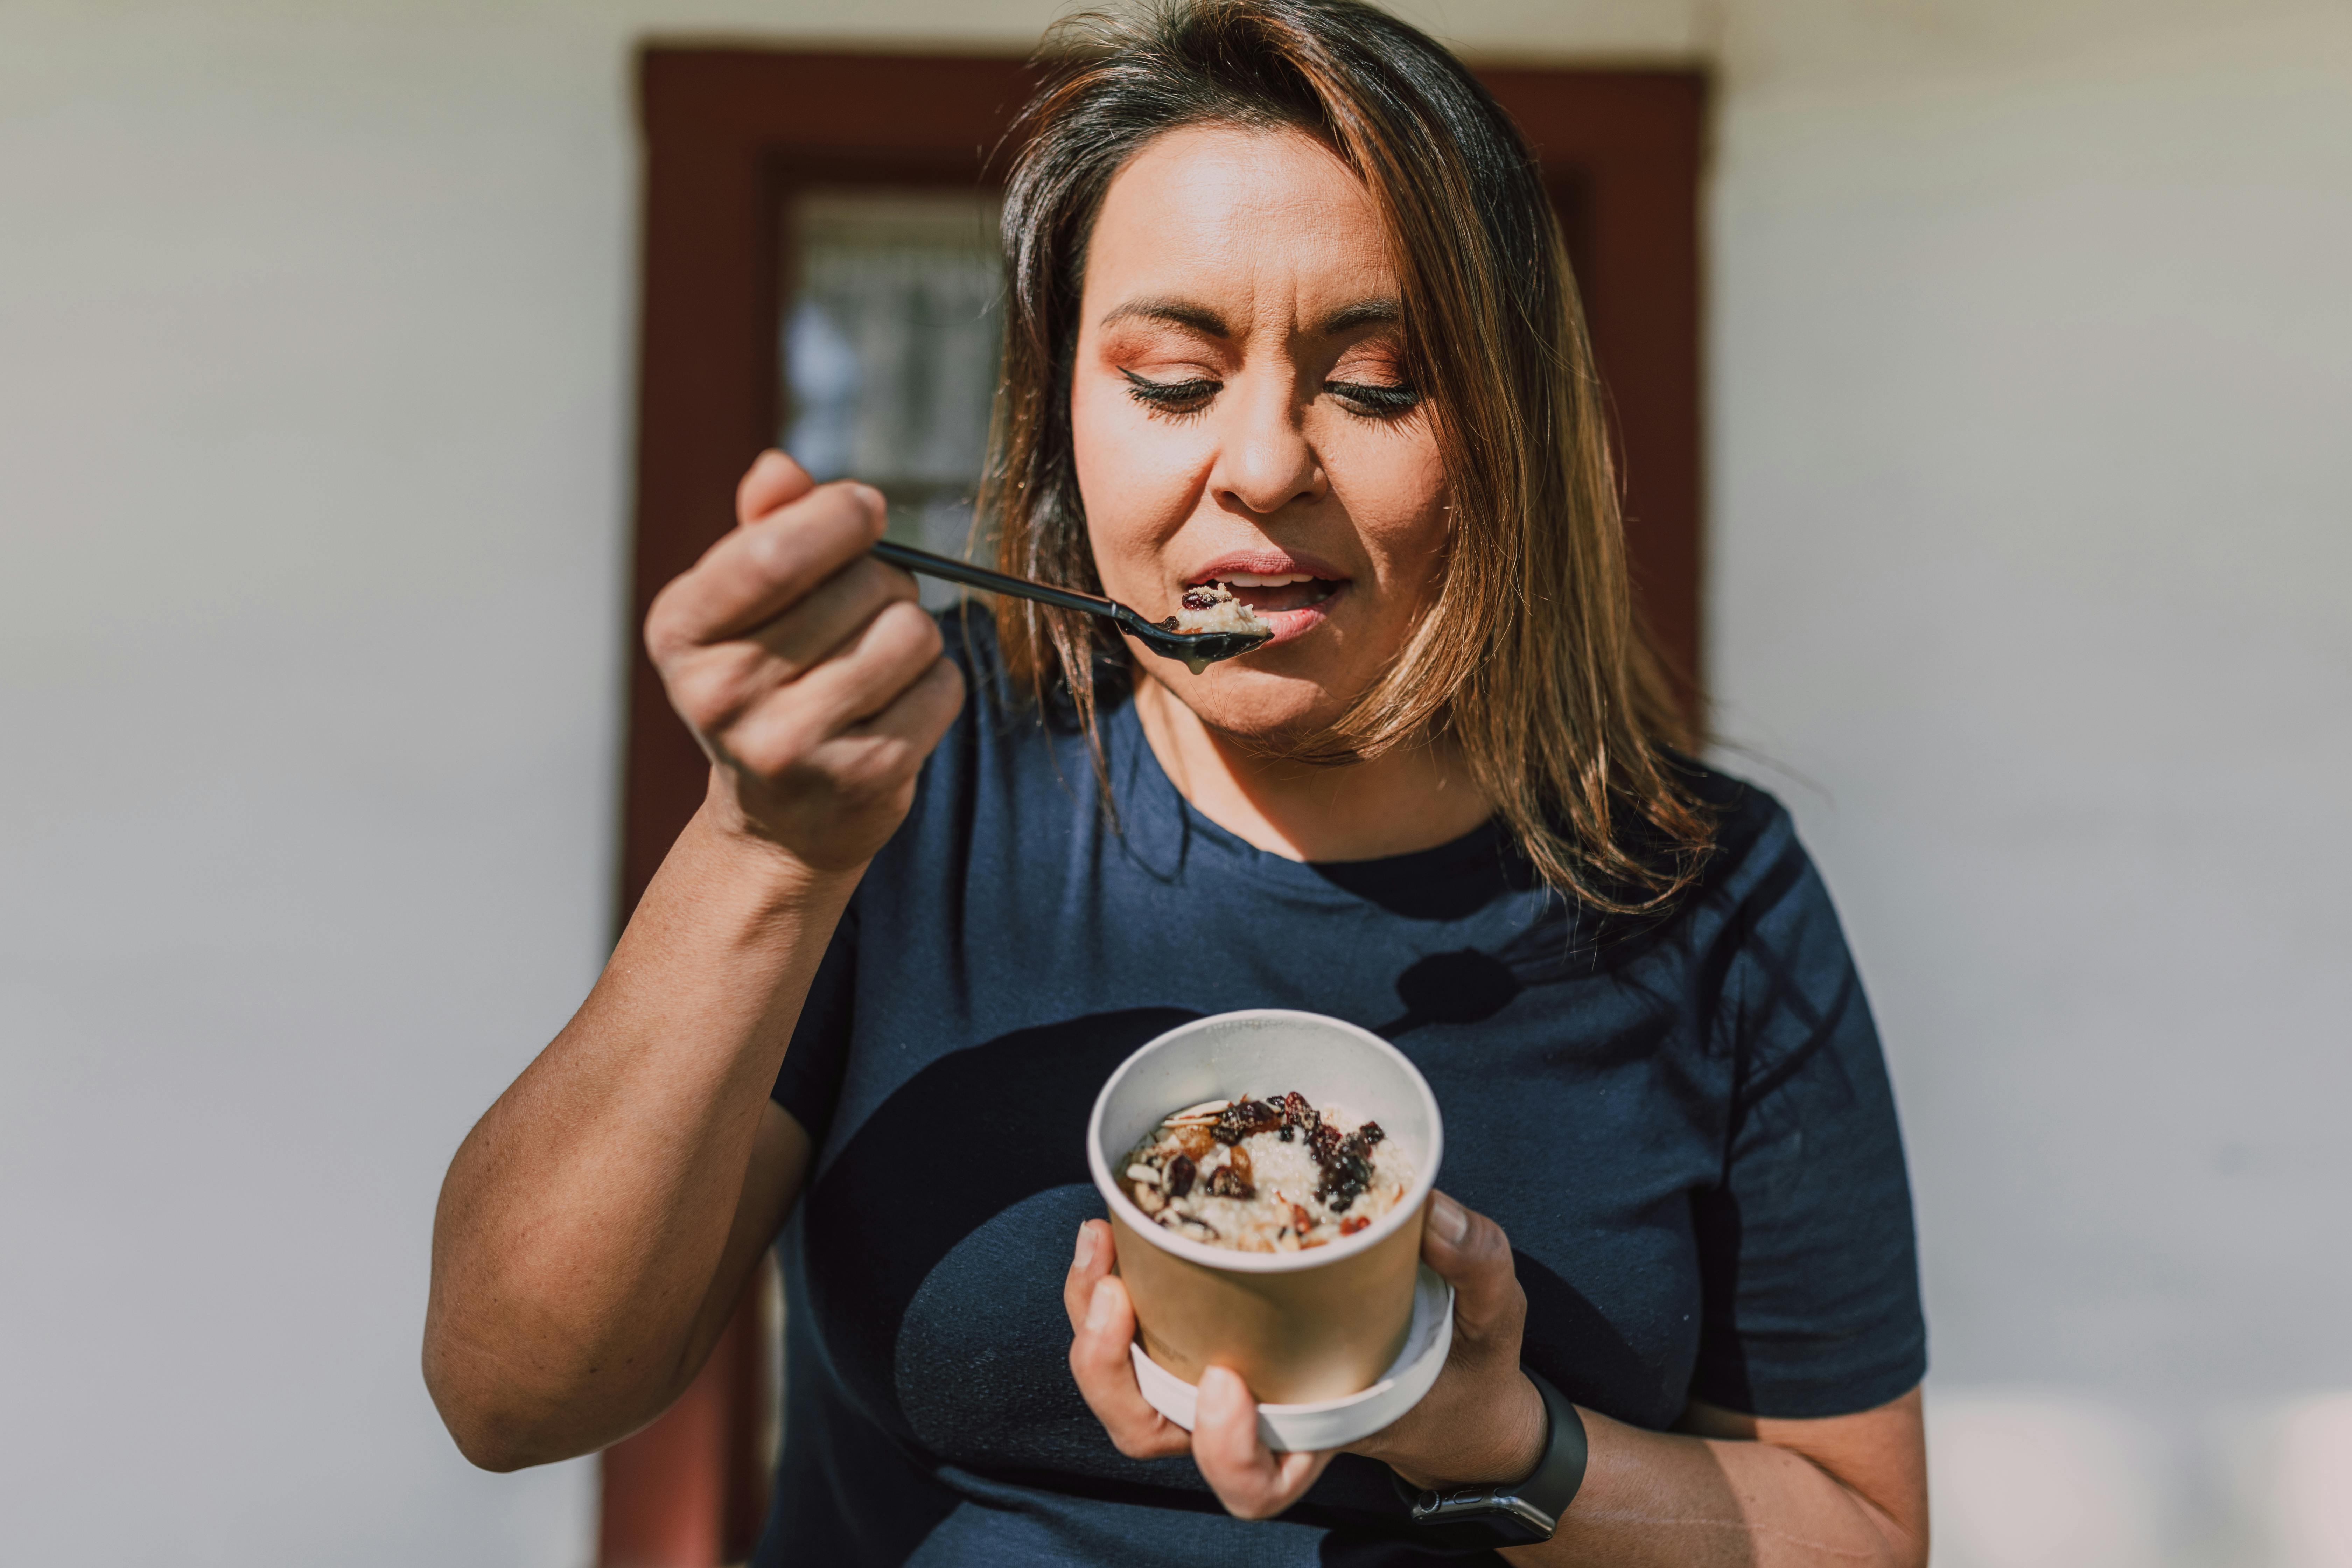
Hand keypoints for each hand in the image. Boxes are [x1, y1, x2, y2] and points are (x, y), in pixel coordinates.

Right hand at [643, 451, 964, 873]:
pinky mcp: (863, 777)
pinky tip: (893, 705)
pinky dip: (934, 685)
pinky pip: (941, 687)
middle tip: (862, 611)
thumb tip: (779, 469)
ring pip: (910, 633)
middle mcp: (723, 693)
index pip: (774, 552)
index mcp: (680, 631)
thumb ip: (762, 527)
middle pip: (863, 584)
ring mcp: (792, 744)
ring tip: (878, 659)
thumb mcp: (741, 601)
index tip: (863, 509)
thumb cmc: (766, 678)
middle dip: (883, 579)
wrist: (779, 816)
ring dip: (912, 632)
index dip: (839, 515)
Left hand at [1064, 1192, 1545, 1520]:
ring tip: (1096, 1245)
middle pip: (1155, 1433)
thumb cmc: (1469, 1358)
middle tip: (1115, 1295)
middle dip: (1112, 1372)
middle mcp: (1255, 1420)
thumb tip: (1434, 1210)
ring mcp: (1220, 1375)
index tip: (1229, 1383)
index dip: (1225, 1452)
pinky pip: (1133, 1329)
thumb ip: (1476, 1265)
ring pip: (1126, 1383)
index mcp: (1317, 1436)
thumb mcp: (1493, 1314)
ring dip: (1091, 1323)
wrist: (1452, 1365)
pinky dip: (1106, 1288)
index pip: (1254, 1488)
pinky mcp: (1203, 1329)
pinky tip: (1109, 1231)